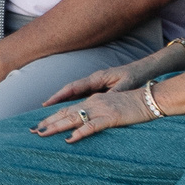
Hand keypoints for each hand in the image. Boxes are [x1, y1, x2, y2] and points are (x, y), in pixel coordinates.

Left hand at [33, 88, 152, 141]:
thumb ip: (99, 115)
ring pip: (74, 119)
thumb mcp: (112, 108)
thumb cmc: (134, 105)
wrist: (150, 99)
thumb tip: (86, 125)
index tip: (38, 124)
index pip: (67, 109)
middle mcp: (93, 103)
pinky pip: (92, 126)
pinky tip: (70, 139)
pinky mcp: (111, 117)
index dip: (52, 116)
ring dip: (57, 126)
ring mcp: (101, 109)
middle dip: (48, 122)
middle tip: (32, 130)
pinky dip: (80, 133)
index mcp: (93, 101)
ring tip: (42, 133)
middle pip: (66, 113)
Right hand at [41, 59, 155, 105]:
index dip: (60, 96)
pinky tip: (68, 113)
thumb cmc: (134, 77)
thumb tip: (103, 100)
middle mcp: (92, 81)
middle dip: (56, 101)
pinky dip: (73, 104)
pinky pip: (82, 97)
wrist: (142, 71)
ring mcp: (95, 85)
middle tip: (42, 111)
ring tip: (50, 114)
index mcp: (96, 78)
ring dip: (63, 104)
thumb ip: (114, 92)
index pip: (73, 87)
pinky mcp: (99, 90)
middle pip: (70, 91)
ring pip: (75, 95)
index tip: (47, 104)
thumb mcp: (125, 85)